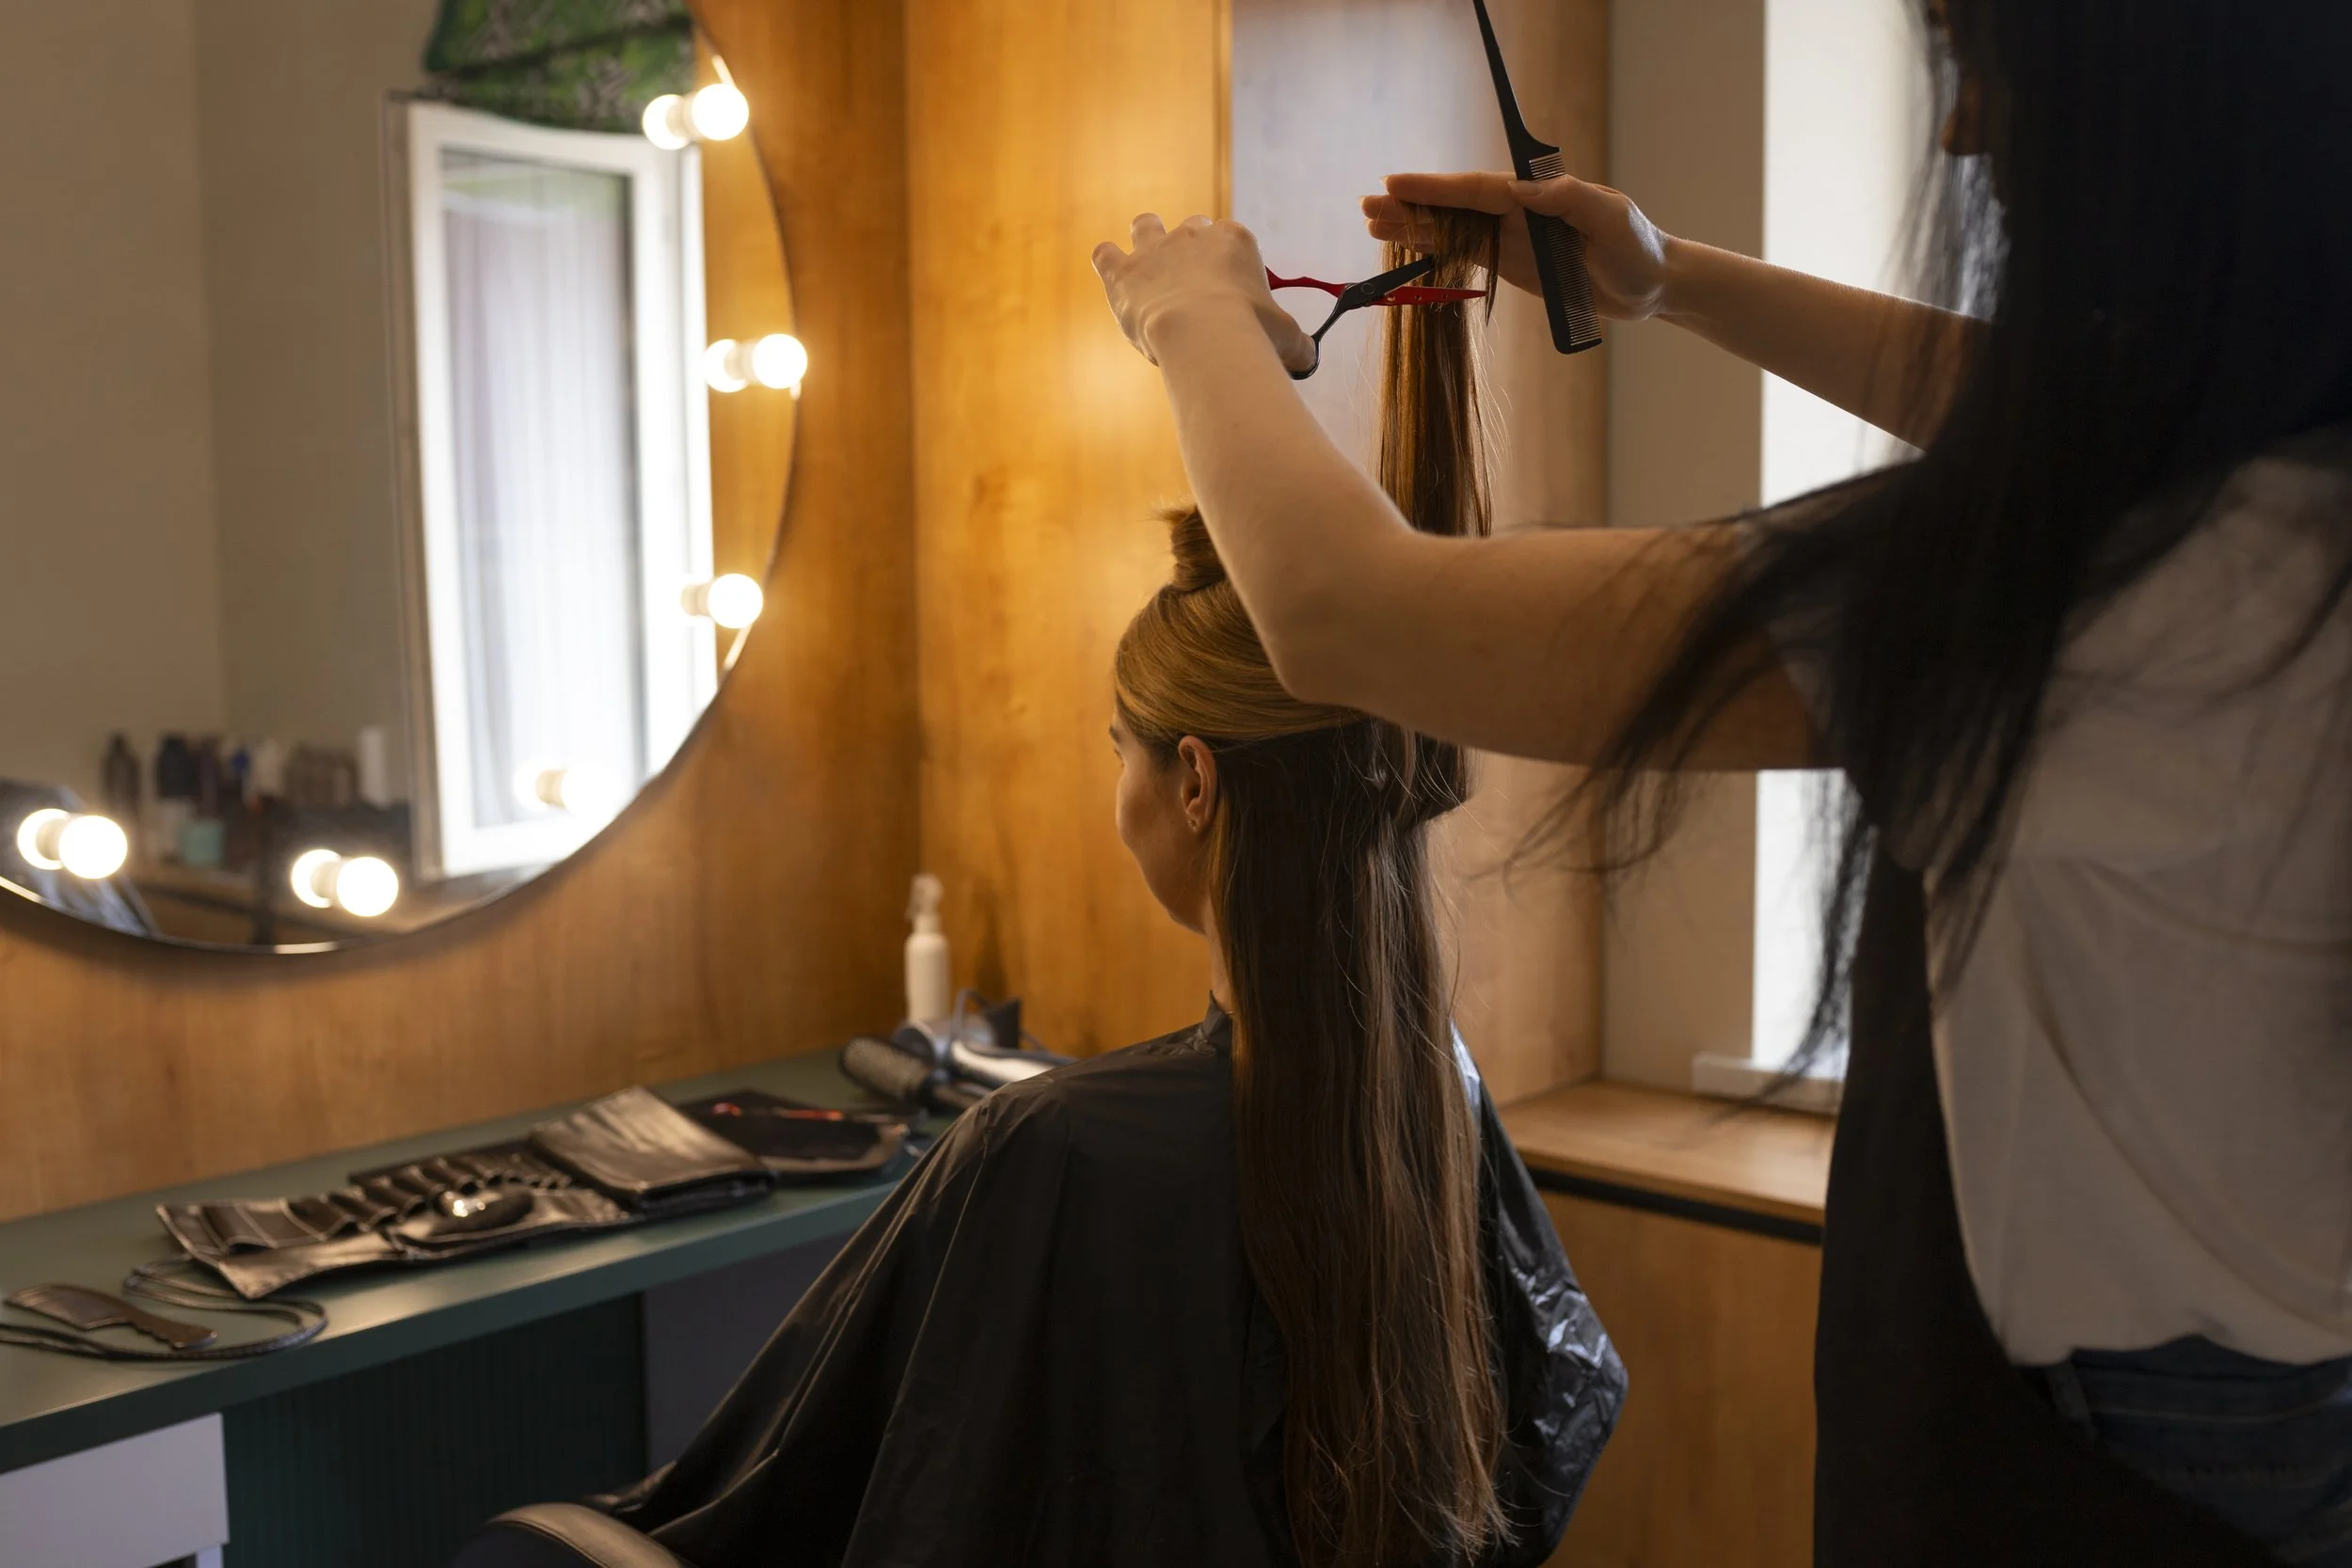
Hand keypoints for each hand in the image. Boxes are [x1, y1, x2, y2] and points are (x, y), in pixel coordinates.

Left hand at [1092, 213, 1317, 375]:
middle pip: (1191, 229)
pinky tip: (1110, 269)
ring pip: (1145, 226)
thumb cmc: (1251, 334)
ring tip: (1148, 259)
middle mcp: (1193, 236)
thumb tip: (1308, 360)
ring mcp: (1154, 250)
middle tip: (1193, 283)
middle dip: (1191, 249)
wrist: (1203, 336)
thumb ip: (1297, 344)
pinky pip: (1105, 253)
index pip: (1231, 239)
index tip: (1233, 293)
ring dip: (1146, 235)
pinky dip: (1106, 259)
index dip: (1231, 265)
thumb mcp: (1287, 338)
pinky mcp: (1122, 272)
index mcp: (1235, 241)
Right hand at [1362, 170, 1671, 321]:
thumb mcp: (1612, 216)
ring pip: (1453, 229)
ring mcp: (1511, 237)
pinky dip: (1433, 248)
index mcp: (1538, 195)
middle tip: (1367, 205)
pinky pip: (1464, 253)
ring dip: (1413, 227)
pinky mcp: (1509, 264)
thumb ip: (1570, 199)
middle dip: (1411, 205)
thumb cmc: (1637, 246)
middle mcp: (1518, 211)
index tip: (1398, 184)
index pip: (1479, 189)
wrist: (1650, 284)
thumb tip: (1523, 188)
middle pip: (1455, 206)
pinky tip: (1405, 245)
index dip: (1437, 189)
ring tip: (1370, 225)